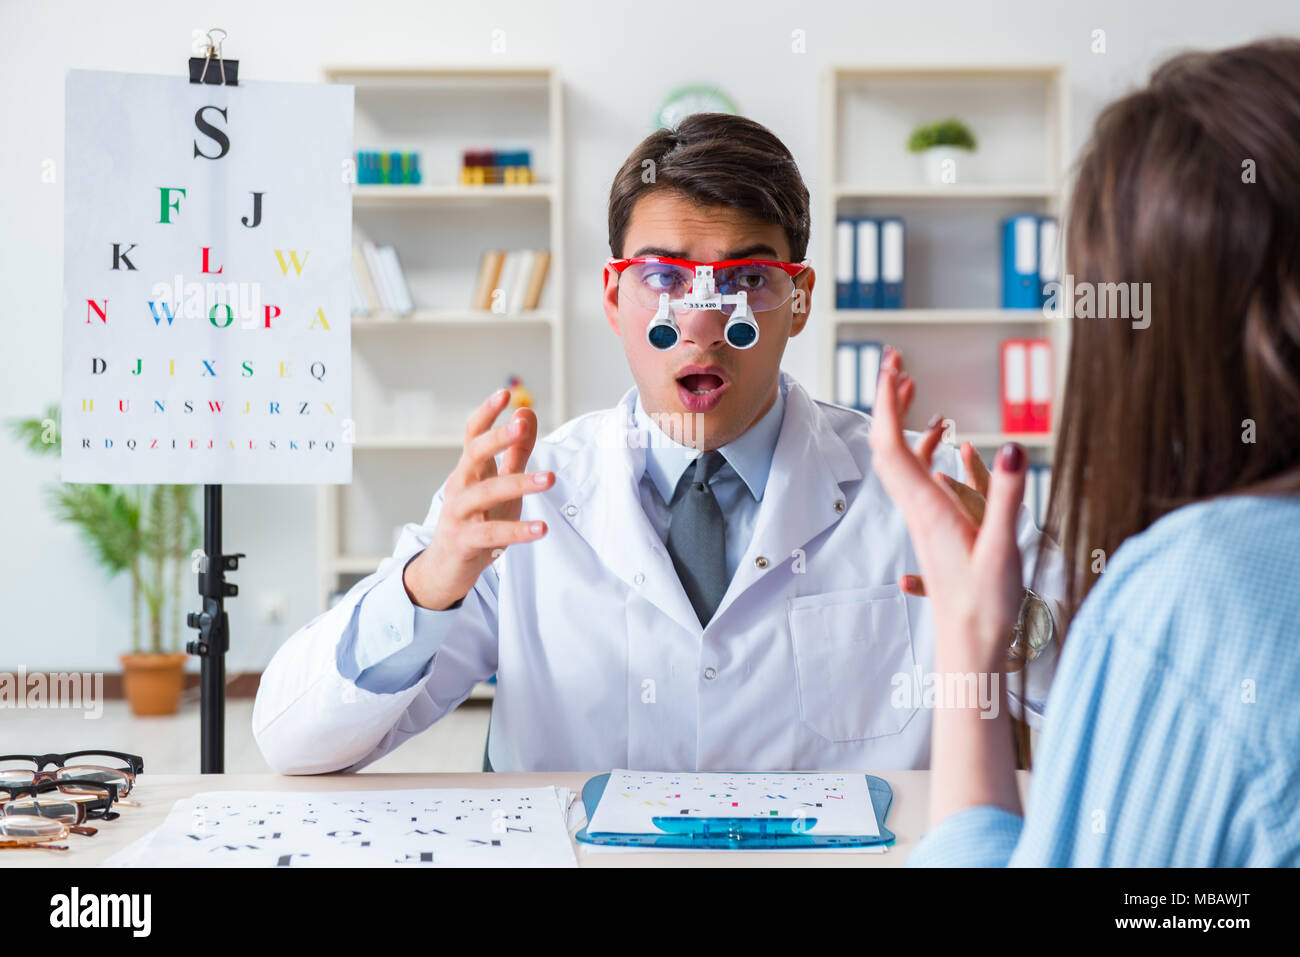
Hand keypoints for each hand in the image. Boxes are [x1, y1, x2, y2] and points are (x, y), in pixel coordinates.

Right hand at [404, 389, 553, 609]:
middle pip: (475, 455)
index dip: (487, 414)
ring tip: (550, 478)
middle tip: (522, 426)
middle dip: (498, 438)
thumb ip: (515, 452)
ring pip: (485, 492)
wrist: (445, 567)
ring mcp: (459, 514)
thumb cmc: (476, 520)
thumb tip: (527, 414)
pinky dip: (517, 530)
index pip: (474, 435)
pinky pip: (492, 533)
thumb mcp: (498, 484)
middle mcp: (460, 486)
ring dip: (518, 482)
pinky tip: (541, 528)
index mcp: (469, 470)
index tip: (504, 394)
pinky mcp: (464, 540)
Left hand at [868, 348, 1027, 673]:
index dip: (887, 400)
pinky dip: (933, 456)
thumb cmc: (984, 607)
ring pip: (905, 464)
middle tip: (898, 366)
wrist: (971, 650)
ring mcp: (926, 519)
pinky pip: (927, 483)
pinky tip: (957, 448)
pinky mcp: (939, 530)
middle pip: (889, 446)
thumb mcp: (1003, 548)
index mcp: (926, 507)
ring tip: (920, 396)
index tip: (892, 365)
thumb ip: (1007, 495)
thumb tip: (1013, 446)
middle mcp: (919, 508)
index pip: (893, 443)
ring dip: (908, 426)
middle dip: (889, 402)